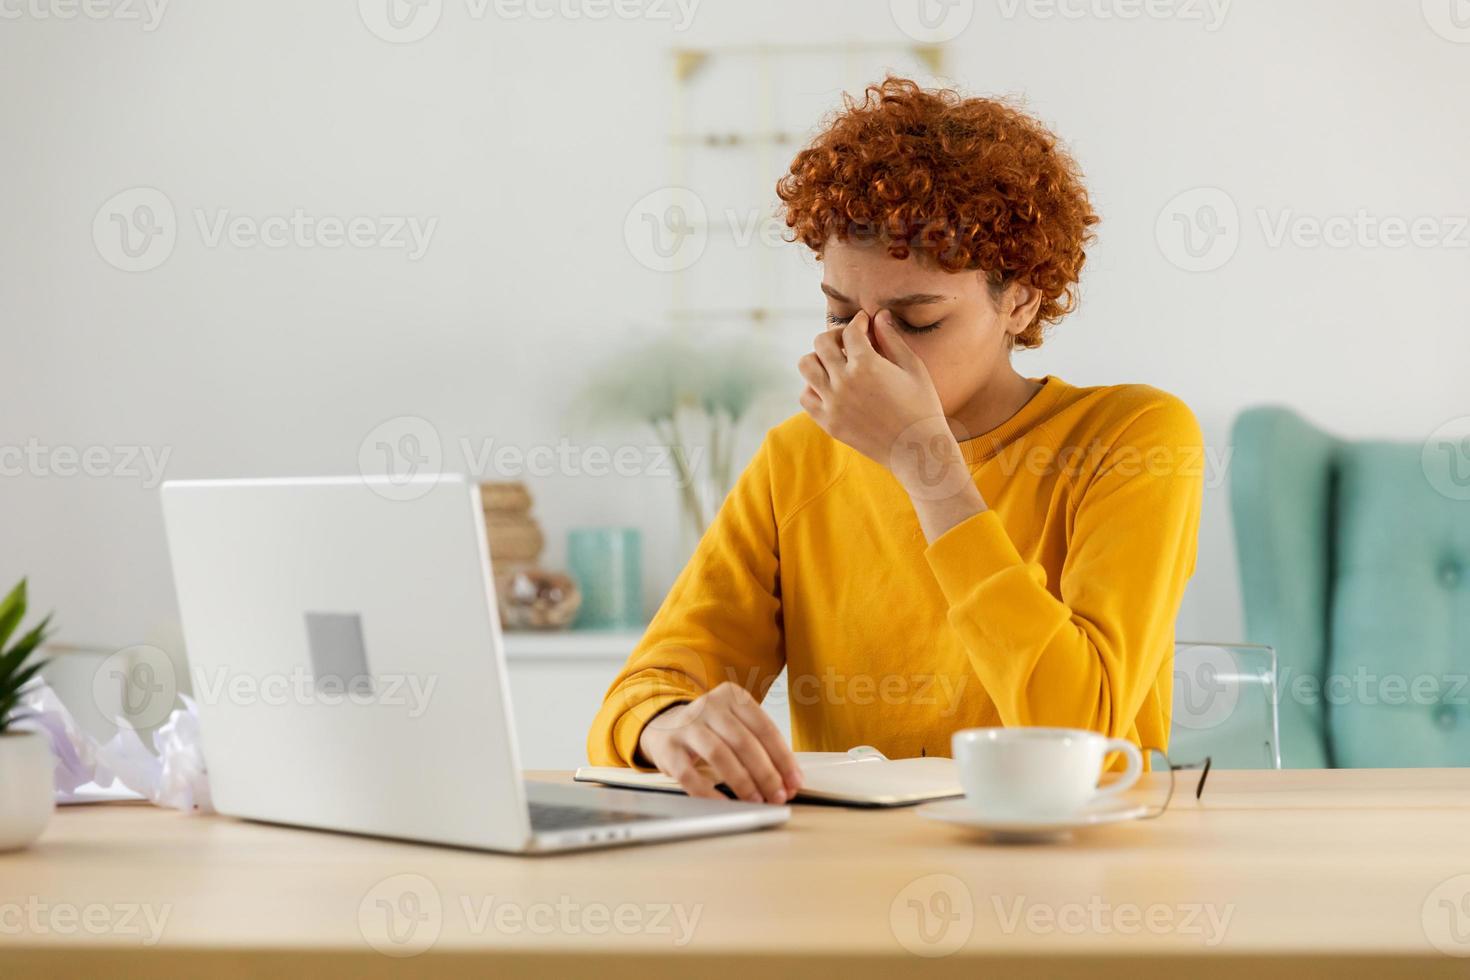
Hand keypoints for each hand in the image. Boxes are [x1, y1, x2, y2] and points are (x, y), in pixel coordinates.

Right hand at [637, 682, 802, 803]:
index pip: (764, 727)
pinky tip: (724, 803)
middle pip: (743, 741)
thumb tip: (787, 781)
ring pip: (719, 754)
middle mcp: (709, 706)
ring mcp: (687, 725)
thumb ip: (760, 747)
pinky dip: (709, 792)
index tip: (794, 782)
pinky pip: (689, 774)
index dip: (783, 758)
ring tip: (756, 800)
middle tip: (778, 796)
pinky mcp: (668, 748)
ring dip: (742, 781)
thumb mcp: (735, 725)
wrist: (664, 725)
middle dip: (766, 773)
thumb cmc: (711, 730)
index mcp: (732, 696)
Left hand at [798, 310, 961, 491]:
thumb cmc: (922, 406)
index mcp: (867, 365)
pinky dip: (813, 387)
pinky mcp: (828, 422)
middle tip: (848, 342)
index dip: (858, 323)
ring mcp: (832, 404)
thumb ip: (892, 339)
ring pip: (806, 366)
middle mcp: (844, 382)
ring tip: (835, 363)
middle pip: (821, 343)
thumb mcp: (913, 367)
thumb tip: (879, 315)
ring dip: (818, 359)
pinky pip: (805, 396)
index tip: (864, 324)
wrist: (917, 449)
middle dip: (835, 336)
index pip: (850, 331)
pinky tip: (831, 387)